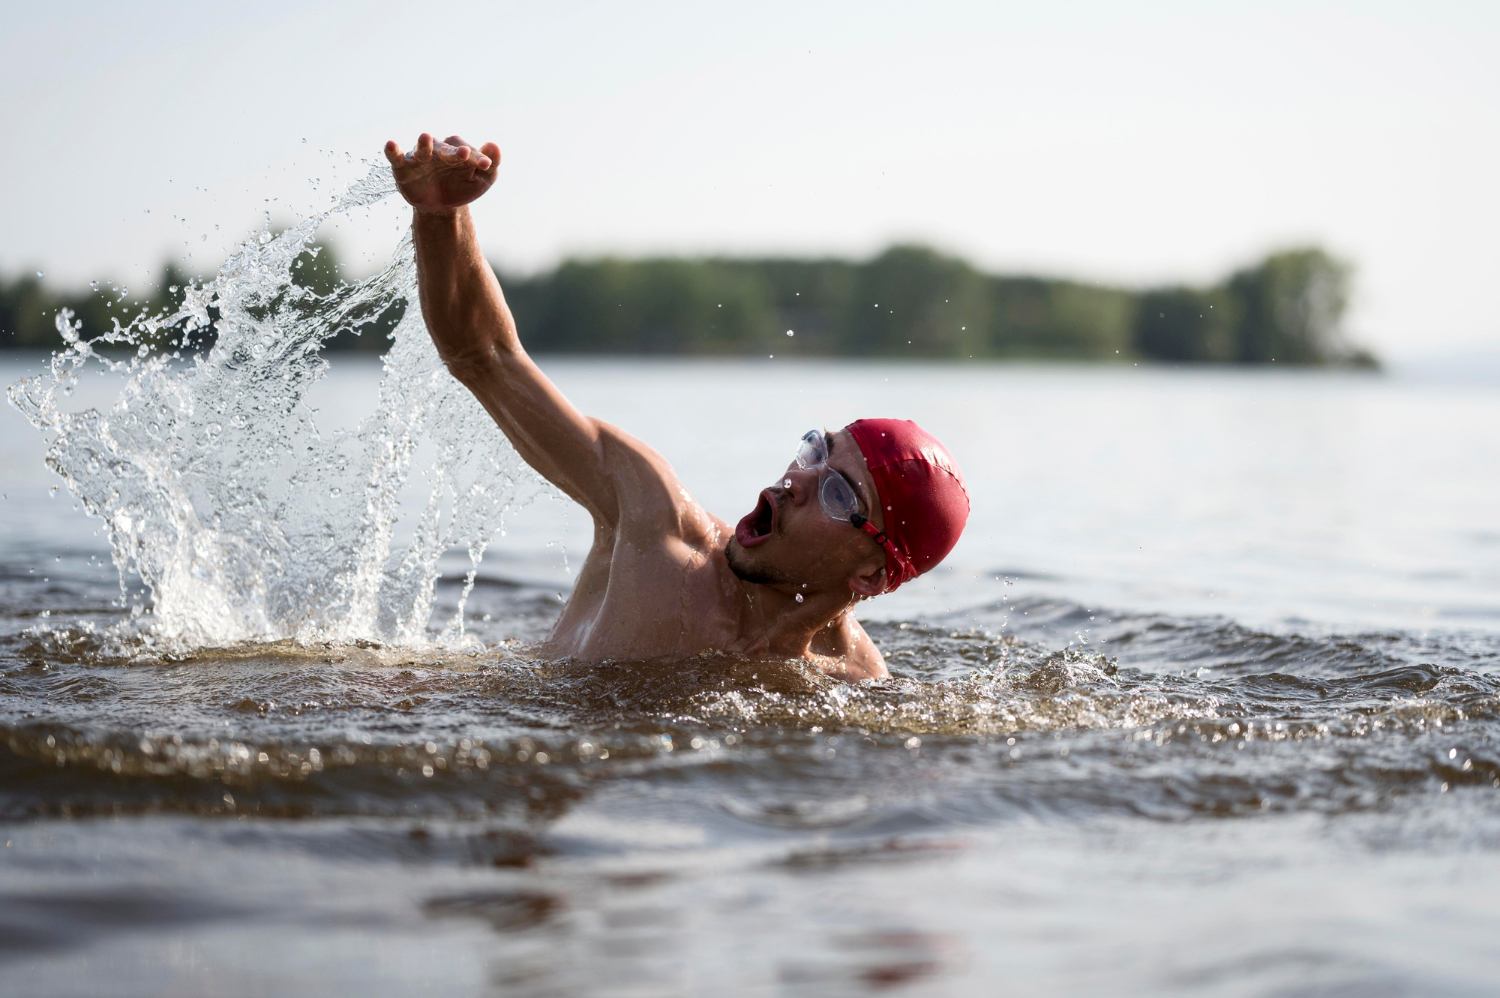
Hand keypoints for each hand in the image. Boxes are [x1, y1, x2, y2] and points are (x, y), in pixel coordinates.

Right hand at [383, 133, 500, 212]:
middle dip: (453, 152)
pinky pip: (396, 158)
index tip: (486, 166)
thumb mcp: (482, 180)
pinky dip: (392, 151)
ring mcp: (420, 158)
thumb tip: (494, 145)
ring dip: (424, 144)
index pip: (468, 151)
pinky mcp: (403, 168)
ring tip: (426, 137)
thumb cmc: (462, 187)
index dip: (477, 158)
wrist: (441, 207)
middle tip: (463, 153)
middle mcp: (438, 151)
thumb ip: (491, 165)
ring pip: (422, 149)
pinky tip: (390, 144)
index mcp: (458, 151)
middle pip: (446, 149)